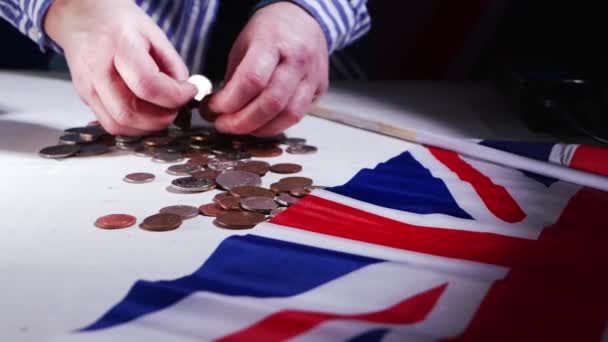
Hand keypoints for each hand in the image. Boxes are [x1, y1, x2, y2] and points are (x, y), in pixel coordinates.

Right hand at [44, 0, 196, 134]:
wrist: (84, 19)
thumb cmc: (118, 24)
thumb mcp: (155, 34)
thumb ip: (173, 65)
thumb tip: (184, 94)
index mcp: (119, 46)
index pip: (147, 84)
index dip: (175, 96)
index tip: (188, 92)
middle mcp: (98, 69)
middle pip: (130, 111)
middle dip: (162, 118)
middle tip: (176, 108)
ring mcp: (88, 86)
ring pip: (118, 124)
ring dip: (148, 126)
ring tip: (161, 112)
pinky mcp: (85, 98)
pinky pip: (110, 124)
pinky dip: (133, 127)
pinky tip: (145, 115)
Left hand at [209, 2, 328, 136]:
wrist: (304, 20)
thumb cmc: (270, 31)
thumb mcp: (244, 44)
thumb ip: (234, 77)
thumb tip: (219, 109)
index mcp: (274, 41)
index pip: (252, 80)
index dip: (229, 101)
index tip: (213, 108)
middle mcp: (298, 59)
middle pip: (271, 102)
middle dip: (242, 121)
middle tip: (223, 125)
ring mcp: (313, 76)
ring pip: (288, 115)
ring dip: (260, 129)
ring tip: (240, 129)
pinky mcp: (320, 89)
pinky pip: (298, 116)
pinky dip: (276, 126)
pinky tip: (260, 126)